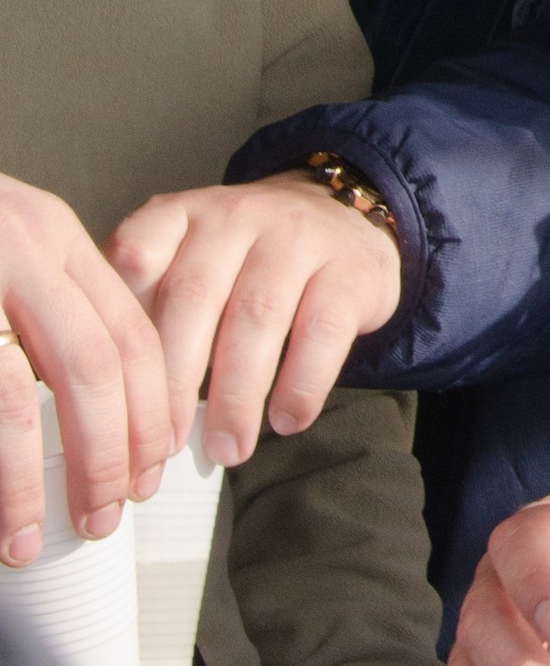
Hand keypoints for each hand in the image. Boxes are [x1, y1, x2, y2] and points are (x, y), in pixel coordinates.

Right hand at [0, 172, 174, 561]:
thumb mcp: (7, 242)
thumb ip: (49, 297)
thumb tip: (98, 400)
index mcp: (49, 233)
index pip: (129, 332)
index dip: (151, 410)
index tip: (152, 467)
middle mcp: (16, 247)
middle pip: (92, 367)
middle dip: (108, 455)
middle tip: (105, 515)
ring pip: (14, 399)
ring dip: (28, 481)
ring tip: (28, 539)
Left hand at [110, 175, 402, 465]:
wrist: (344, 217)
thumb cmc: (246, 259)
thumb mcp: (187, 257)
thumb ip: (142, 305)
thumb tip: (82, 393)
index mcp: (181, 215)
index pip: (135, 254)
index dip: (117, 327)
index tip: (107, 394)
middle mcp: (236, 216)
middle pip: (194, 298)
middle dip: (174, 383)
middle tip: (162, 448)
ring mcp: (298, 238)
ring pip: (257, 319)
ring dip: (236, 397)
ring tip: (226, 450)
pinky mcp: (350, 271)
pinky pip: (321, 332)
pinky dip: (300, 385)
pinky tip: (284, 421)